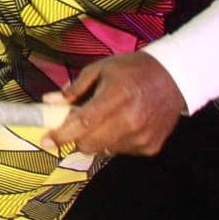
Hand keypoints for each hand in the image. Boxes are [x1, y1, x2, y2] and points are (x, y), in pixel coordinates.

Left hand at [42, 52, 185, 156]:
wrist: (173, 78)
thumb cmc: (132, 70)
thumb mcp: (100, 69)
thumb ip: (74, 88)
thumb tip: (49, 102)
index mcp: (117, 97)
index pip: (84, 123)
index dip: (61, 134)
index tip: (45, 140)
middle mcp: (131, 121)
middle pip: (90, 144)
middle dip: (75, 138)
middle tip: (74, 125)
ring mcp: (143, 137)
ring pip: (104, 150)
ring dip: (97, 138)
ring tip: (107, 117)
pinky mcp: (151, 147)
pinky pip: (121, 151)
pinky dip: (114, 141)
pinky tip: (123, 123)